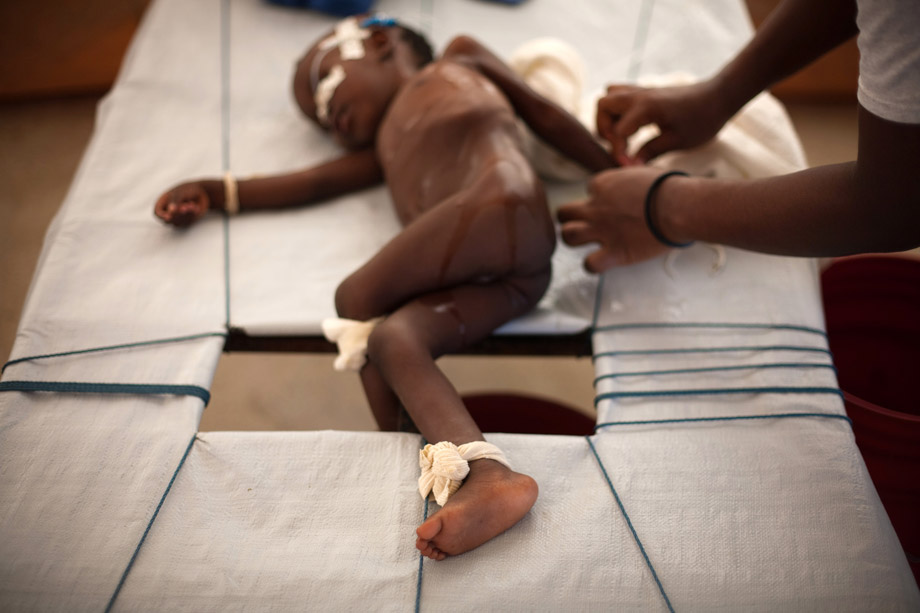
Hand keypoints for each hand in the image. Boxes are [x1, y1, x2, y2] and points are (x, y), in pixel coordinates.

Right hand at [154, 181, 210, 226]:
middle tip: (186, 206)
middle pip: (167, 220)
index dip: (162, 216)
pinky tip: (195, 207)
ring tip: (192, 204)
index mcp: (162, 203)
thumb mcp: (180, 193)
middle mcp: (167, 212)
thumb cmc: (187, 190)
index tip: (168, 217)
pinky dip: (191, 215)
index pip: (157, 212)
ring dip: (185, 214)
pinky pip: (187, 223)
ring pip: (177, 222)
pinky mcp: (185, 222)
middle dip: (177, 213)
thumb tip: (171, 210)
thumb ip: (175, 201)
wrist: (201, 192)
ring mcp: (176, 218)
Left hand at [557, 167, 683, 271]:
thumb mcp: (642, 172)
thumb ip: (628, 179)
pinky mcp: (615, 252)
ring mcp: (602, 230)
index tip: (616, 203)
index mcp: (604, 184)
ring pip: (567, 236)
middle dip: (570, 219)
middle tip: (586, 224)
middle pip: (563, 213)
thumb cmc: (668, 188)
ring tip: (589, 241)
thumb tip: (630, 180)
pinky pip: (590, 265)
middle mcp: (596, 207)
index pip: (589, 190)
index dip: (599, 197)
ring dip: (575, 240)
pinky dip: (593, 265)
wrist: (678, 207)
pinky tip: (603, 261)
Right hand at [596, 80, 726, 165]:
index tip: (628, 166)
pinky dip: (617, 111)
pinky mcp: (645, 92)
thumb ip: (650, 152)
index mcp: (647, 107)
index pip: (618, 131)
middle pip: (603, 105)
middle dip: (605, 129)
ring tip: (622, 136)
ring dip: (608, 117)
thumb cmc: (702, 119)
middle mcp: (639, 95)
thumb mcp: (678, 141)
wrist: (719, 96)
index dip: (619, 153)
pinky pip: (619, 95)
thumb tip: (631, 167)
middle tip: (620, 146)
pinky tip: (631, 128)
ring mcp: (641, 91)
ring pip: (608, 96)